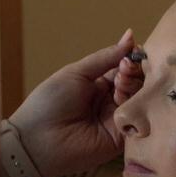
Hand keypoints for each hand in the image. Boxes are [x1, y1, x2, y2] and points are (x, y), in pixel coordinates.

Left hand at [7, 31, 144, 176]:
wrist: (36, 140)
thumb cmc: (50, 103)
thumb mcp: (76, 73)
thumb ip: (105, 58)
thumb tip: (130, 35)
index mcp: (99, 85)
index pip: (125, 69)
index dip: (130, 60)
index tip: (131, 52)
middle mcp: (111, 102)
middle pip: (136, 83)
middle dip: (133, 72)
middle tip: (125, 68)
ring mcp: (119, 119)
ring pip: (139, 98)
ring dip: (133, 86)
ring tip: (122, 82)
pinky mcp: (124, 138)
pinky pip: (138, 119)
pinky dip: (136, 106)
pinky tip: (127, 98)